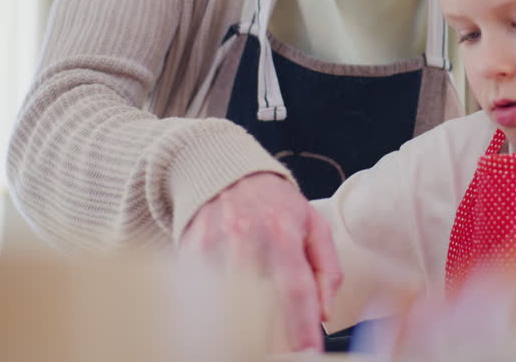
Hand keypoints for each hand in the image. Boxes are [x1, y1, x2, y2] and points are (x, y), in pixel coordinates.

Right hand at [178, 172, 342, 351]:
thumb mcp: (313, 224)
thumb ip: (326, 268)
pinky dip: (215, 314)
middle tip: (283, 354)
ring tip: (255, 346)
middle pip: (257, 302)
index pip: (295, 288)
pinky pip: (202, 295)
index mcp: (281, 230)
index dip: (302, 327)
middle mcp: (245, 237)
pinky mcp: (189, 253)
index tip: (309, 353)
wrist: (224, 172)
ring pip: (227, 303)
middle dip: (272, 337)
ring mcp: (213, 245)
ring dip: (241, 329)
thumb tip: (324, 313)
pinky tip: (228, 323)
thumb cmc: (274, 203)